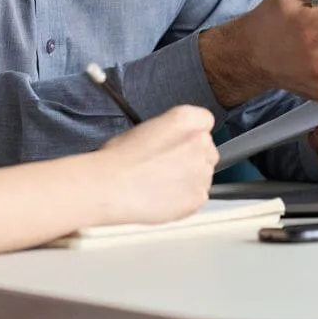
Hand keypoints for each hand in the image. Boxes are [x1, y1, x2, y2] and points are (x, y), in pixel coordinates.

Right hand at [94, 106, 217, 225]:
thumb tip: (170, 142)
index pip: (204, 120)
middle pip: (207, 148)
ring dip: (189, 178)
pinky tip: (163, 197)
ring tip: (161, 184)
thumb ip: (167, 131)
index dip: (191, 132)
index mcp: (184, 119)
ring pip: (203, 174)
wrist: (111, 187)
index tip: (181, 140)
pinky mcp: (198, 197)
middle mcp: (199, 143)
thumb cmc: (118, 159)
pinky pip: (198, 196)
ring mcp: (202, 171)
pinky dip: (185, 198)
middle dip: (192, 156)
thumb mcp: (142, 128)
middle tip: (168, 165)